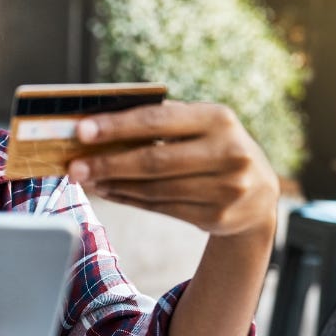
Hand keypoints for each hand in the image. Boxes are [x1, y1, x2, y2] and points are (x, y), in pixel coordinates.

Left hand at [67, 101, 278, 237]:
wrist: (260, 194)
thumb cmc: (215, 147)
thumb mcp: (203, 125)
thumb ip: (164, 122)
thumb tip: (101, 126)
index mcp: (219, 118)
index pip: (158, 120)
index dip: (117, 126)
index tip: (82, 131)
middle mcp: (228, 153)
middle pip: (154, 161)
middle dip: (108, 163)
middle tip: (75, 166)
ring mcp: (226, 189)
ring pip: (155, 189)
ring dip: (114, 184)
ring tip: (86, 179)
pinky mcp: (218, 217)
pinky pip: (161, 208)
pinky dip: (130, 199)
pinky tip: (109, 191)